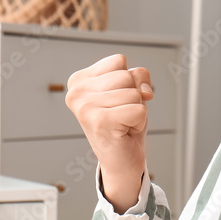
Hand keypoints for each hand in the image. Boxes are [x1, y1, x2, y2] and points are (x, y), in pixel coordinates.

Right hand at [65, 54, 154, 205]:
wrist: (121, 159)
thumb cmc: (124, 121)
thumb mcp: (131, 90)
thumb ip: (138, 76)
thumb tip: (144, 91)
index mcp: (78, 80)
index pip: (119, 60)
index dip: (129, 79)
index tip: (118, 99)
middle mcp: (76, 92)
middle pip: (127, 76)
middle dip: (134, 95)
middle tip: (121, 113)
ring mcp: (85, 107)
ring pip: (134, 93)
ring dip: (137, 109)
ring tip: (122, 122)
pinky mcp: (100, 122)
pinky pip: (139, 110)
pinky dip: (139, 121)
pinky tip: (124, 131)